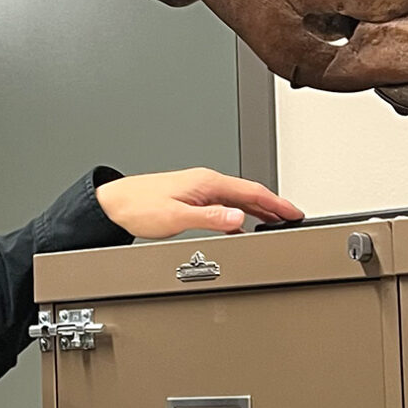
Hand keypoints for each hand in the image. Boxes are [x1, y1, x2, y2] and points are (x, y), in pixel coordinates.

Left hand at [96, 168, 302, 237]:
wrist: (113, 205)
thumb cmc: (137, 207)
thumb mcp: (176, 216)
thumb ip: (210, 217)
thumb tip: (238, 217)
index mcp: (206, 183)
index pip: (251, 192)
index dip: (276, 203)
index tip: (294, 212)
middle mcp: (205, 183)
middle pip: (248, 193)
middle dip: (274, 206)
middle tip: (293, 218)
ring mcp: (199, 190)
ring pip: (237, 199)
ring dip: (258, 210)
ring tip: (275, 222)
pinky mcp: (191, 199)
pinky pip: (224, 205)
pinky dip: (240, 214)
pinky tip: (242, 225)